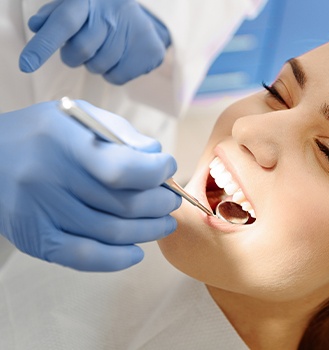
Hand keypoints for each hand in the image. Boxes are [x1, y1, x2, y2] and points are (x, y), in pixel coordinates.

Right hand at [0, 101, 180, 270]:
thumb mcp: (79, 117)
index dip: (155, 172)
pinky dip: (117, 259)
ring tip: (164, 222)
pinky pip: (84, 257)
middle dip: (160, 204)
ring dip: (149, 230)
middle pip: (123, 205)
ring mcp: (39, 212)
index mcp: (62, 141)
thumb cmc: (42, 134)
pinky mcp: (35, 238)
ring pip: (112, 233)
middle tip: (171, 200)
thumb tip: (157, 156)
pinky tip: (136, 251)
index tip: (167, 167)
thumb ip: (120, 133)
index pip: (120, 168)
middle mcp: (47, 178)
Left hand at [19, 0, 170, 84]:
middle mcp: (112, 15)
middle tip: (83, 48)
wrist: (141, 17)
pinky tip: (120, 57)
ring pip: (98, 67)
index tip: (26, 65)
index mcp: (90, 0)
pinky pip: (116, 78)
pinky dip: (113, 73)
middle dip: (73, 56)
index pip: (63, 23)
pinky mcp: (149, 53)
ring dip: (96, 64)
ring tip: (106, 48)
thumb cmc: (100, 12)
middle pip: (80, 52)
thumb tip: (36, 26)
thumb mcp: (76, 5)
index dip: (44, 45)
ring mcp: (134, 33)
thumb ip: (53, 15)